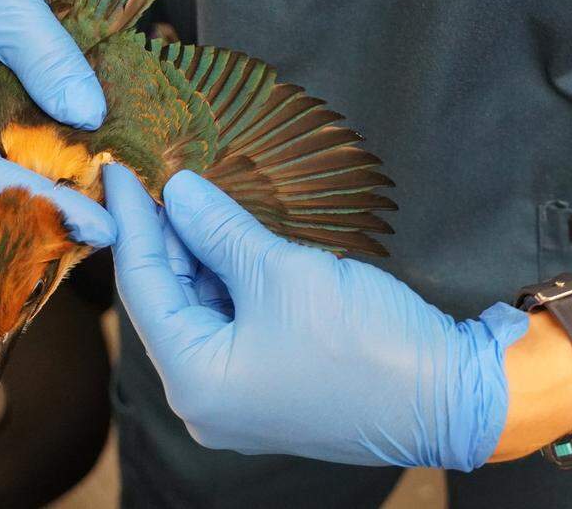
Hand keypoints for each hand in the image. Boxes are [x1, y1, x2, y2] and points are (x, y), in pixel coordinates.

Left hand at [104, 165, 528, 469]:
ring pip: (201, 311)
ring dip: (199, 255)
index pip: (143, 290)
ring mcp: (239, 397)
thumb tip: (179, 191)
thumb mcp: (283, 273)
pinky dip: (228, 279)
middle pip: (169, 302)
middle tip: (157, 175)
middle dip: (165, 237)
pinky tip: (227, 235)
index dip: (132, 224)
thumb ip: (220, 230)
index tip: (120, 172)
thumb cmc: (364, 343)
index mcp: (196, 382)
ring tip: (191, 195)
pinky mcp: (271, 385)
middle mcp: (206, 400)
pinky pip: (233, 324)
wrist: (451, 394)